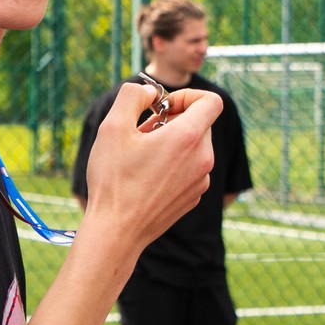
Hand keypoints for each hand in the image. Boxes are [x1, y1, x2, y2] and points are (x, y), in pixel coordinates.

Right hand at [81, 82, 220, 251]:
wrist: (117, 231)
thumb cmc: (113, 180)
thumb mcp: (113, 126)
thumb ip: (132, 96)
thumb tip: (149, 92)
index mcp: (188, 137)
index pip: (211, 101)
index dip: (188, 95)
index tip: (163, 107)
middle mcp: (202, 159)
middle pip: (200, 123)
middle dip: (172, 119)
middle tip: (142, 131)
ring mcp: (201, 181)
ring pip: (194, 147)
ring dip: (171, 142)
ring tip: (141, 154)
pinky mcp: (193, 197)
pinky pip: (190, 169)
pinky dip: (173, 164)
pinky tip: (146, 175)